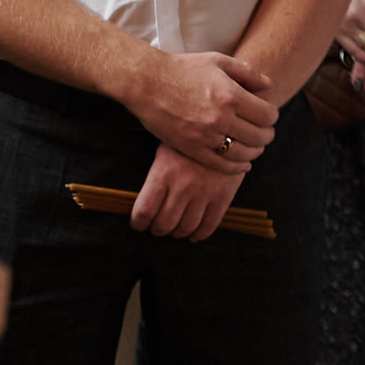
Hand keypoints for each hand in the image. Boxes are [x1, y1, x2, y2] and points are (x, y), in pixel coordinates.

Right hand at [128, 46, 277, 179]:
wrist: (146, 82)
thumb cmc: (183, 68)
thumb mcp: (218, 61)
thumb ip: (247, 72)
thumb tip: (268, 84)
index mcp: (231, 95)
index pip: (267, 115)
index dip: (272, 116)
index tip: (269, 115)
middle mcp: (221, 118)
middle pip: (259, 136)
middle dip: (267, 135)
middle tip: (266, 133)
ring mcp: (205, 136)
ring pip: (243, 153)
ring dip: (255, 152)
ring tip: (255, 148)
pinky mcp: (191, 149)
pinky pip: (221, 164)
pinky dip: (236, 167)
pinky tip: (243, 164)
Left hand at [130, 145, 244, 241]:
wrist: (226, 129)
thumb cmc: (190, 141)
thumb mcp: (165, 152)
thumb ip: (155, 178)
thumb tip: (144, 206)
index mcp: (163, 174)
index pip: (144, 212)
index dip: (138, 223)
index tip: (139, 223)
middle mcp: (182, 186)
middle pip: (163, 224)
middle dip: (157, 230)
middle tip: (157, 227)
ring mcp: (204, 193)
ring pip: (185, 228)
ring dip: (177, 233)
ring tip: (175, 228)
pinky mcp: (223, 196)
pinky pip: (209, 226)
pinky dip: (199, 235)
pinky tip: (194, 233)